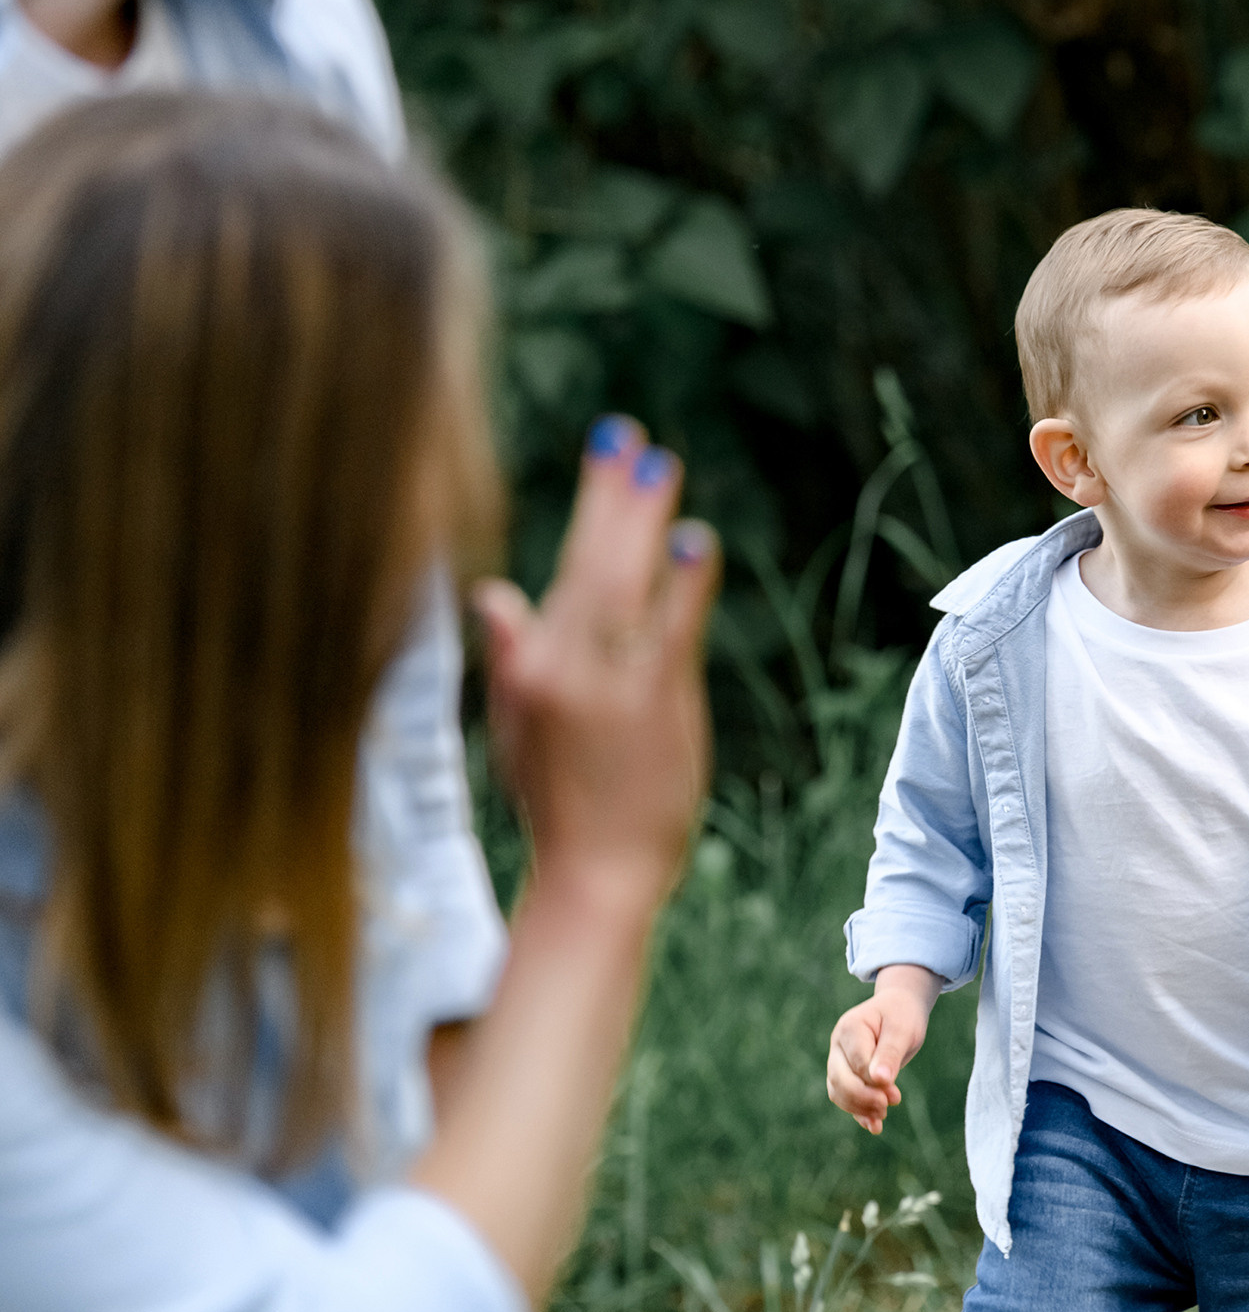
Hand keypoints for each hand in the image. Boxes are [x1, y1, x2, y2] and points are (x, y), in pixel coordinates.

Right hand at [472, 416, 717, 908]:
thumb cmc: (557, 805)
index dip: (590, 506)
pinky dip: (683, 584)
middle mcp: (563, 665)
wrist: (596, 875)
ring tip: (660, 466)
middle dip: (611, 495)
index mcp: (530, 666)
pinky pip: (673, 631)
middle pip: (590, 562)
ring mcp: (611, 682)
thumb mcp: (515, 729)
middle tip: (630, 436)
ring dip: (643, 521)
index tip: (608, 450)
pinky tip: (695, 541)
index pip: (564, 568)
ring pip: (626, 583)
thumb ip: (508, 658)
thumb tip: (491, 594)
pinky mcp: (658, 704)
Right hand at [827, 967, 937, 1133]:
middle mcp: (838, 1044)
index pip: (857, 1062)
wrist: (898, 1010)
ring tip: (883, 1115)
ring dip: (859, 1107)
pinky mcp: (844, 1073)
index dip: (874, 1082)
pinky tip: (874, 1126)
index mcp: (850, 1027)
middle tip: (889, 1105)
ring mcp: (838, 1059)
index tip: (895, 1095)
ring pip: (837, 1091)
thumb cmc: (901, 1017)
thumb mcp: (902, 1031)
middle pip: (839, 1079)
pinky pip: (844, 1097)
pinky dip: (857, 1112)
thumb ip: (889, 1054)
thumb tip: (879, 1080)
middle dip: (863, 1098)